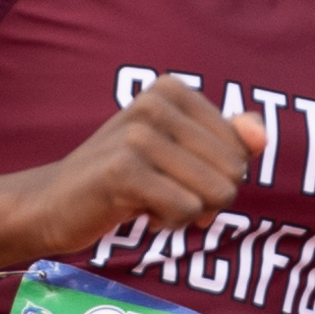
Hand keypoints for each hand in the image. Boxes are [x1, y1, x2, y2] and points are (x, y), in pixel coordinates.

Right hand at [16, 78, 261, 263]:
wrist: (53, 203)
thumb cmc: (125, 179)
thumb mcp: (180, 154)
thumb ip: (229, 140)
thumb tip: (261, 133)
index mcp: (171, 89)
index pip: (240, 149)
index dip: (217, 177)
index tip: (175, 176)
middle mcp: (155, 102)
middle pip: (234, 172)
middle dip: (207, 198)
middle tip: (163, 194)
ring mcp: (137, 134)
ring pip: (216, 194)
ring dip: (188, 214)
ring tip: (149, 201)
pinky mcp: (123, 170)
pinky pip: (187, 210)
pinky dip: (169, 224)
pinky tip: (137, 213)